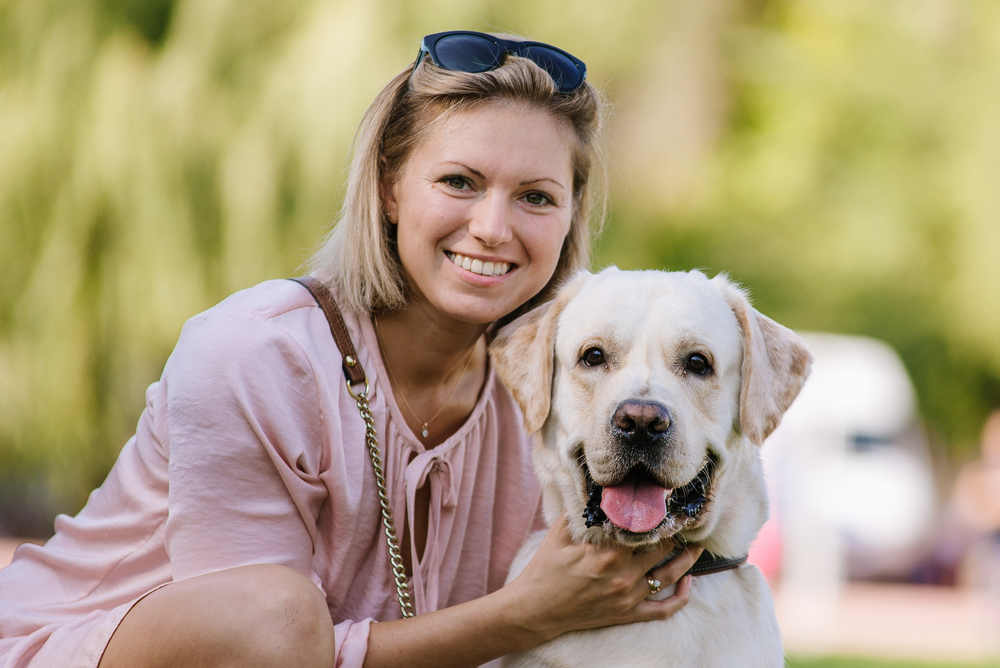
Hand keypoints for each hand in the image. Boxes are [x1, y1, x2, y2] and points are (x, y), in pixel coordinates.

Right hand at [503, 516, 702, 643]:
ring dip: (687, 560)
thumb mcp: (559, 533)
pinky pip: (663, 610)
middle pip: (662, 548)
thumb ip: (581, 511)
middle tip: (685, 519)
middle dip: (675, 532)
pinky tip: (688, 582)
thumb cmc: (545, 569)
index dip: (659, 513)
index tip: (668, 502)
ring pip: (669, 575)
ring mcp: (628, 596)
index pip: (644, 527)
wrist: (535, 609)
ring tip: (697, 546)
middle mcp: (623, 573)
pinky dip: (680, 597)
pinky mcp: (627, 614)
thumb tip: (596, 487)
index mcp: (607, 551)